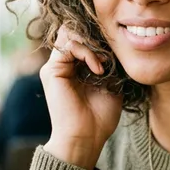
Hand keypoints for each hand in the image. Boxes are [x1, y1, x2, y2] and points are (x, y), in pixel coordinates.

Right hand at [40, 26, 122, 169]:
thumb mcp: (112, 84)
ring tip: (104, 64)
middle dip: (96, 37)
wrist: (86, 138)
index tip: (117, 50)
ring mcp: (55, 67)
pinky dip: (87, 52)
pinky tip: (99, 69)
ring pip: (71, 34)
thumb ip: (110, 64)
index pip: (83, 37)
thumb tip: (118, 44)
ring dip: (92, 45)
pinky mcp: (52, 70)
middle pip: (74, 31)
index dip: (100, 38)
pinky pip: (69, 45)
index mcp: (75, 67)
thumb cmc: (100, 117)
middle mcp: (63, 65)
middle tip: (110, 54)